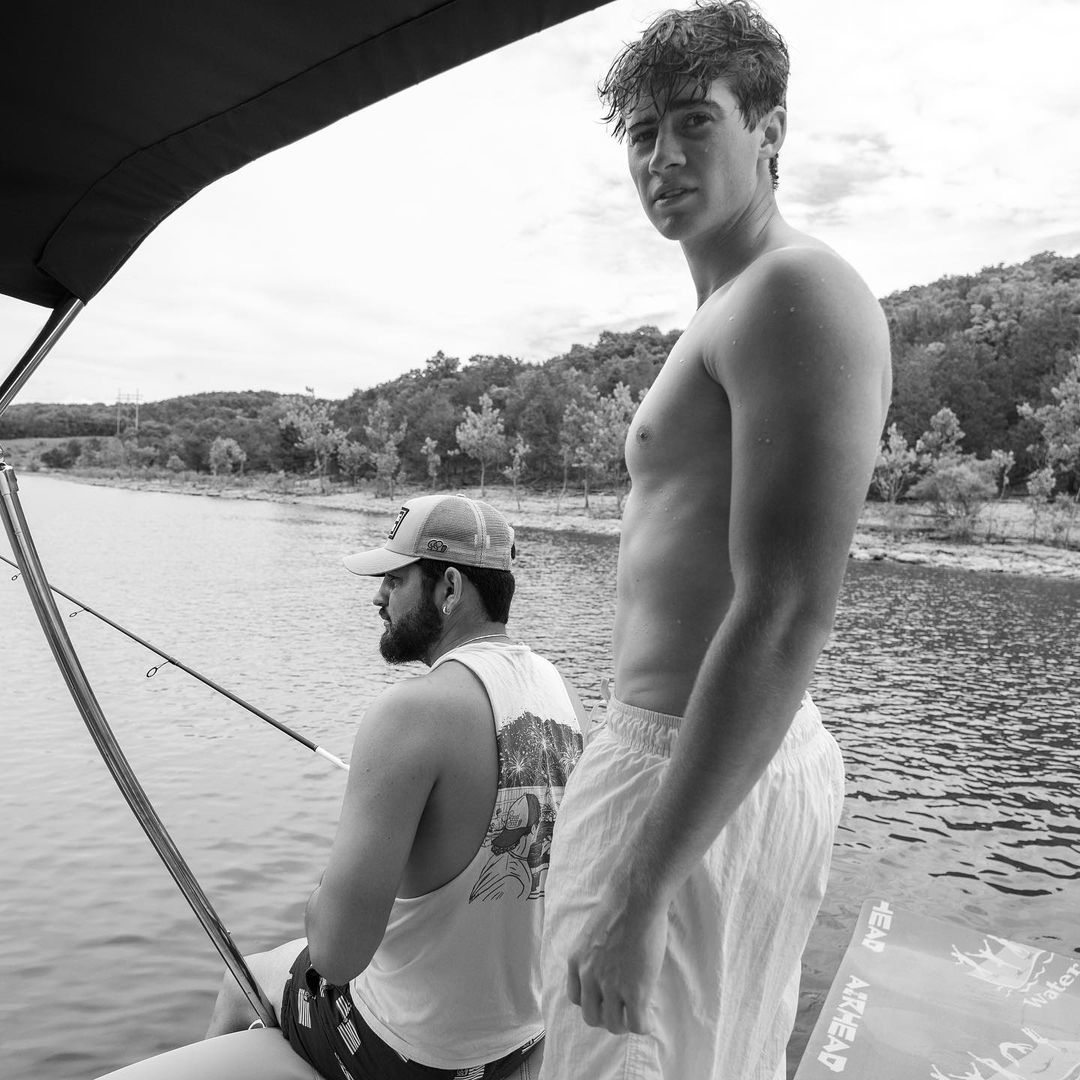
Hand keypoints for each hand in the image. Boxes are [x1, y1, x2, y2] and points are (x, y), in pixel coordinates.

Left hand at [565, 882, 667, 1034]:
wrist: (636, 899)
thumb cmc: (619, 906)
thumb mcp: (592, 933)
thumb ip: (593, 955)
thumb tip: (606, 965)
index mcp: (576, 960)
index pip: (575, 997)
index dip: (592, 1001)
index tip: (605, 999)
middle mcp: (588, 976)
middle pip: (591, 1016)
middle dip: (606, 1017)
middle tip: (622, 1011)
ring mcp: (610, 985)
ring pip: (613, 1024)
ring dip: (625, 1023)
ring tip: (637, 1016)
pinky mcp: (634, 990)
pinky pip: (637, 1023)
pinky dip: (643, 1026)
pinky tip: (649, 1021)